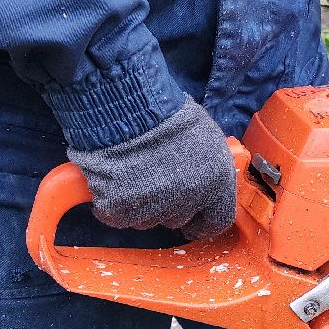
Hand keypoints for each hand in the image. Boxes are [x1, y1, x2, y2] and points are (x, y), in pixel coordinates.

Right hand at [68, 98, 236, 239]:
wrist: (126, 107)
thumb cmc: (166, 113)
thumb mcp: (206, 136)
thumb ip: (209, 166)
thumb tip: (205, 178)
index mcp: (216, 184)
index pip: (216, 221)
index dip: (203, 220)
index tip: (194, 217)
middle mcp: (188, 202)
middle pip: (178, 219)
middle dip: (168, 204)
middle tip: (155, 176)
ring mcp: (152, 209)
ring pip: (147, 219)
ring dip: (140, 203)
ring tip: (133, 171)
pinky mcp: (119, 209)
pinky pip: (116, 215)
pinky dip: (112, 202)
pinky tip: (113, 179)